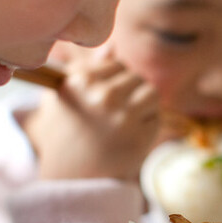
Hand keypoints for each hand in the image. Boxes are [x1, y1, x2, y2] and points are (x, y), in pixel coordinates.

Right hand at [21, 52, 159, 181]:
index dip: (114, 81)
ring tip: (127, 120)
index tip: (103, 100)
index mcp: (81, 81)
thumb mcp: (65, 95)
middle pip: (136, 77)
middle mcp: (103, 96)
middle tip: (116, 114)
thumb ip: (88, 68)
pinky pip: (156, 118)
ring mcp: (123, 117)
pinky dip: (147, 126)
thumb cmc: (66, 131)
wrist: (70, 175)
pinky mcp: (140, 138)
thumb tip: (113, 47)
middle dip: (130, 93)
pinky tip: (129, 137)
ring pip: (151, 93)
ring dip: (144, 106)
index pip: (117, 64)